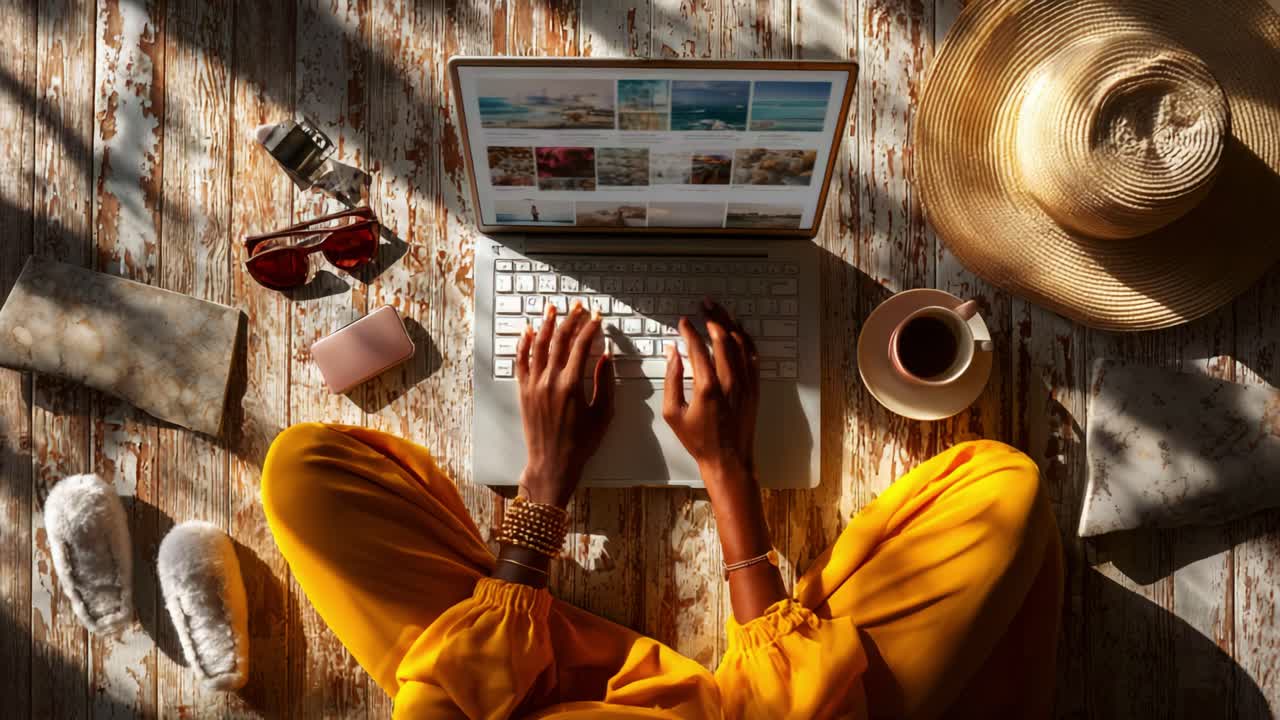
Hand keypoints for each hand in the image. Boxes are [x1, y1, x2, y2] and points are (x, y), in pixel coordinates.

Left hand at [516, 302, 613, 507]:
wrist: (552, 463)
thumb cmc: (580, 443)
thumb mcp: (602, 413)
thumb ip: (605, 382)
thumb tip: (606, 357)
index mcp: (572, 384)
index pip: (581, 345)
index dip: (590, 328)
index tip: (597, 318)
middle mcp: (550, 380)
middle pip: (559, 340)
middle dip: (570, 319)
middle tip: (577, 307)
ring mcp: (534, 384)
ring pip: (538, 345)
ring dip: (545, 324)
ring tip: (552, 309)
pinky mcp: (523, 391)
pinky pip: (521, 362)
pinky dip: (524, 344)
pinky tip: (527, 332)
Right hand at [662, 299, 759, 482]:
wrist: (728, 459)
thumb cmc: (698, 440)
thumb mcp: (673, 413)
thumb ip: (672, 380)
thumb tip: (673, 353)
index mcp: (707, 387)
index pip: (698, 348)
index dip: (690, 331)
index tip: (683, 321)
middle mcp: (730, 381)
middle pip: (723, 338)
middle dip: (713, 318)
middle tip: (705, 305)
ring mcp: (745, 383)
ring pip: (740, 343)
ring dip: (730, 324)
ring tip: (720, 311)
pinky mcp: (754, 388)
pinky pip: (753, 356)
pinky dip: (746, 340)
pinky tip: (739, 331)